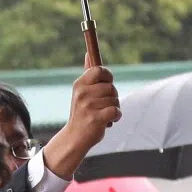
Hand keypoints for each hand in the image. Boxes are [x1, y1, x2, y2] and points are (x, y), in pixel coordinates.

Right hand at [41, 55, 120, 178]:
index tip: (107, 84)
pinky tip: (109, 121)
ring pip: (115, 99)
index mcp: (79, 84)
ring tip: (104, 115)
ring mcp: (88, 106)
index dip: (108, 76)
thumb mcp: (82, 92)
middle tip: (104, 105)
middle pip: (111, 87)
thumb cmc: (82, 114)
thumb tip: (88, 53)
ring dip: (114, 108)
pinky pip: (116, 110)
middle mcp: (82, 93)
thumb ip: (87, 74)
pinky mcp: (95, 118)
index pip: (99, 70)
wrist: (75, 138)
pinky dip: (116, 116)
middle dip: (113, 96)